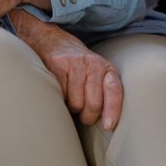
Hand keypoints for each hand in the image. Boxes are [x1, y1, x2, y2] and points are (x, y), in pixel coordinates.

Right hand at [10, 9, 122, 128]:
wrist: (51, 39)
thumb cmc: (77, 65)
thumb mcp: (96, 74)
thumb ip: (103, 93)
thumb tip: (107, 123)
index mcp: (106, 68)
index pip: (114, 90)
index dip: (112, 110)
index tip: (108, 125)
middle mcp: (93, 63)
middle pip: (93, 104)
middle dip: (87, 116)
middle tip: (82, 114)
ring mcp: (75, 63)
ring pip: (76, 103)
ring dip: (71, 108)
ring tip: (70, 98)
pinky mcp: (58, 65)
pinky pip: (61, 94)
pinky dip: (60, 99)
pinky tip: (60, 91)